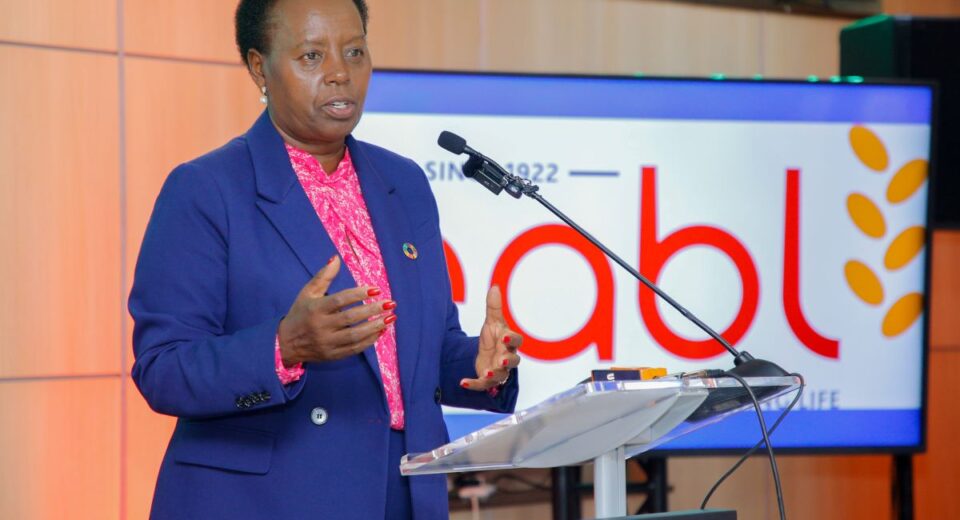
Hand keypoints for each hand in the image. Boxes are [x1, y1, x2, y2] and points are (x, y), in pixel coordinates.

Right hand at [278, 256, 395, 365]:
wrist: (286, 344)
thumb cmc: (300, 313)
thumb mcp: (307, 292)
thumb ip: (323, 276)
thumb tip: (336, 258)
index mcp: (315, 309)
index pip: (340, 300)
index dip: (359, 294)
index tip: (376, 289)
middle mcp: (321, 326)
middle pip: (350, 318)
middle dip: (372, 310)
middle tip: (390, 303)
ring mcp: (327, 343)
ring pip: (355, 336)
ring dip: (375, 327)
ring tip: (391, 318)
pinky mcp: (333, 355)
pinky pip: (354, 349)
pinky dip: (369, 341)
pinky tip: (381, 332)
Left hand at [461, 285, 521, 390]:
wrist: (486, 353)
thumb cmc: (494, 337)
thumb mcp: (492, 322)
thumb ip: (493, 307)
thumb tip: (494, 287)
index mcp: (509, 342)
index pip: (516, 341)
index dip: (511, 340)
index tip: (504, 337)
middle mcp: (507, 357)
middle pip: (513, 361)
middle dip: (508, 360)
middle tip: (502, 359)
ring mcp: (498, 370)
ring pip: (501, 375)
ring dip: (494, 374)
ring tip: (487, 372)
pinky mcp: (487, 379)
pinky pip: (482, 384)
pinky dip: (474, 384)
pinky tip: (463, 382)